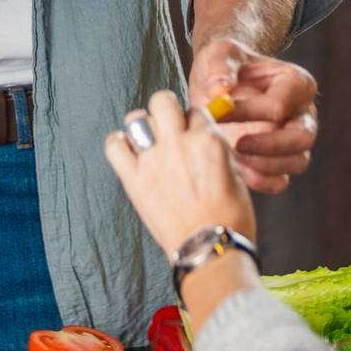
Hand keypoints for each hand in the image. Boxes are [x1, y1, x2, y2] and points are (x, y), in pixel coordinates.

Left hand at [104, 90, 256, 258]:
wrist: (211, 250)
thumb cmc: (229, 219)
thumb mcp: (237, 176)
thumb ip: (218, 151)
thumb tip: (205, 140)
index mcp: (209, 141)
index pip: (196, 110)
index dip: (194, 121)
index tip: (191, 131)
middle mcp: (179, 144)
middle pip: (163, 101)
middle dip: (167, 109)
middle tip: (168, 124)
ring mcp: (153, 161)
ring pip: (136, 118)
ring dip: (142, 125)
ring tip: (147, 138)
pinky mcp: (134, 180)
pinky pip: (114, 147)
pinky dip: (118, 144)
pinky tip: (128, 151)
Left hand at [188, 40, 318, 194]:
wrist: (220, 84)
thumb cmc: (225, 65)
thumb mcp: (220, 53)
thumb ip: (221, 66)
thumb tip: (219, 90)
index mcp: (296, 82)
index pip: (279, 105)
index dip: (248, 112)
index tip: (217, 113)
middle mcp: (304, 113)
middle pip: (302, 138)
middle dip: (268, 146)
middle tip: (236, 144)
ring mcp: (295, 139)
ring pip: (297, 162)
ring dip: (264, 165)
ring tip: (233, 158)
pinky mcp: (281, 161)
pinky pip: (281, 181)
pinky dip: (261, 181)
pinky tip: (237, 173)